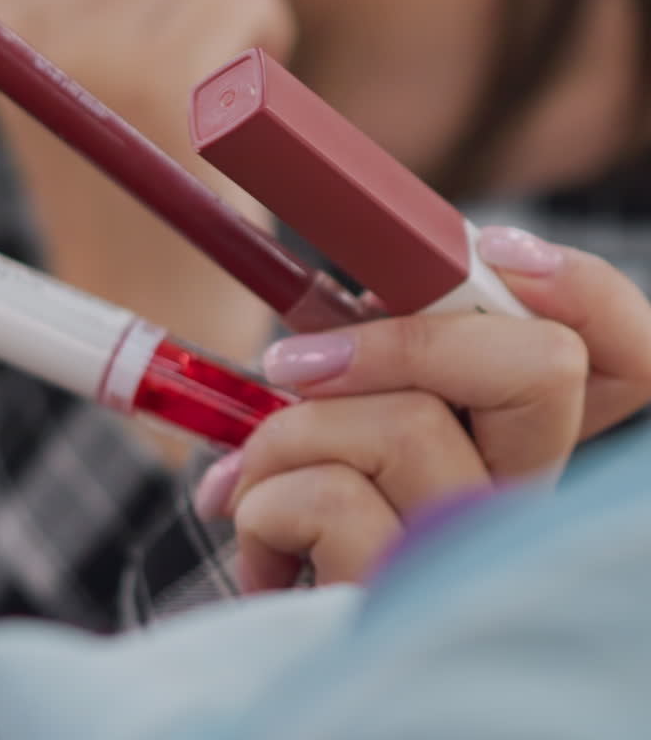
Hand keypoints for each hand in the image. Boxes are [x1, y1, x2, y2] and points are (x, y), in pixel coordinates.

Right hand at [0, 0, 295, 369]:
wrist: (154, 315)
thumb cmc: (140, 187)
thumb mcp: (98, 68)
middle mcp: (21, 22)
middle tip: (200, 62)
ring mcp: (83, 50)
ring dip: (243, 6)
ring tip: (215, 94)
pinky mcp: (158, 82)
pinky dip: (264, 38)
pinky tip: (235, 113)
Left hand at [193, 229, 650, 591]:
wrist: (254, 612)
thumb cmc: (296, 502)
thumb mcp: (336, 408)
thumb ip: (368, 354)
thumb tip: (340, 293)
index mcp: (509, 435)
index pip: (627, 358)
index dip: (590, 292)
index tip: (495, 253)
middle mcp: (518, 495)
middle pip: (544, 367)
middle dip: (402, 340)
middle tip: (296, 362)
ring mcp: (472, 552)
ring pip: (410, 423)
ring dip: (290, 430)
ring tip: (253, 473)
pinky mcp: (406, 600)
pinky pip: (334, 501)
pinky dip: (265, 499)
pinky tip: (259, 538)